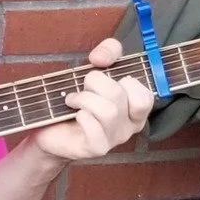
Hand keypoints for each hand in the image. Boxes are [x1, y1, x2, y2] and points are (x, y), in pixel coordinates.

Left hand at [29, 35, 154, 165]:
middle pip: (119, 95)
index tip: (106, 76)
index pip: (145, 95)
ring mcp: (115, 139)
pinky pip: (94, 128)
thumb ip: (109, 51)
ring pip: (108, 111)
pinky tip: (74, 114)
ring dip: (84, 99)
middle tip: (83, 87)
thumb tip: (100, 59)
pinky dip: (81, 115)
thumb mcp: (99, 67)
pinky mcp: (97, 148)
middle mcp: (130, 125)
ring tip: (72, 100)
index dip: (125, 78)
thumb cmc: (81, 98)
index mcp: (136, 107)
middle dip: (96, 83)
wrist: (54, 129)